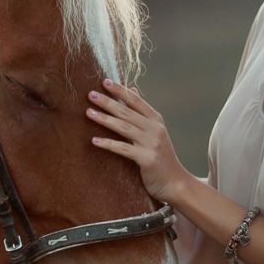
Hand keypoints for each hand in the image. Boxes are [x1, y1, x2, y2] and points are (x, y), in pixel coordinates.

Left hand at [87, 79, 190, 203]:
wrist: (175, 182)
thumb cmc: (161, 156)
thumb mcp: (155, 131)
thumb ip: (142, 112)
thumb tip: (132, 89)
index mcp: (156, 120)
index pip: (136, 101)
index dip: (120, 90)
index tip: (105, 81)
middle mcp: (154, 129)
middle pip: (127, 112)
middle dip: (108, 102)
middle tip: (90, 94)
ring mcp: (151, 144)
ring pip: (124, 128)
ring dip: (104, 119)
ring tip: (88, 112)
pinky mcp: (146, 159)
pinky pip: (123, 149)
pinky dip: (108, 144)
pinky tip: (94, 140)